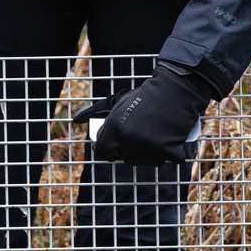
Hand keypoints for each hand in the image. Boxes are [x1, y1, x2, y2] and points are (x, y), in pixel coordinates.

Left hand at [77, 64, 210, 165]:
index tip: (119, 145)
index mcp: (114, 129)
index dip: (110, 149)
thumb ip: (95, 112)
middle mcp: (129, 140)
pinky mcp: (170, 150)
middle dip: (132, 150)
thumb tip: (75, 120)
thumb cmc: (144, 95)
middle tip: (143, 135)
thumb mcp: (117, 101)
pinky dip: (172, 152)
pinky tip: (171, 139)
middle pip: (125, 158)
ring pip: (146, 161)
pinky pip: (168, 160)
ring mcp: (149, 147)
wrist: (175, 89)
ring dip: (151, 153)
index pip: (103, 153)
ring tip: (156, 134)